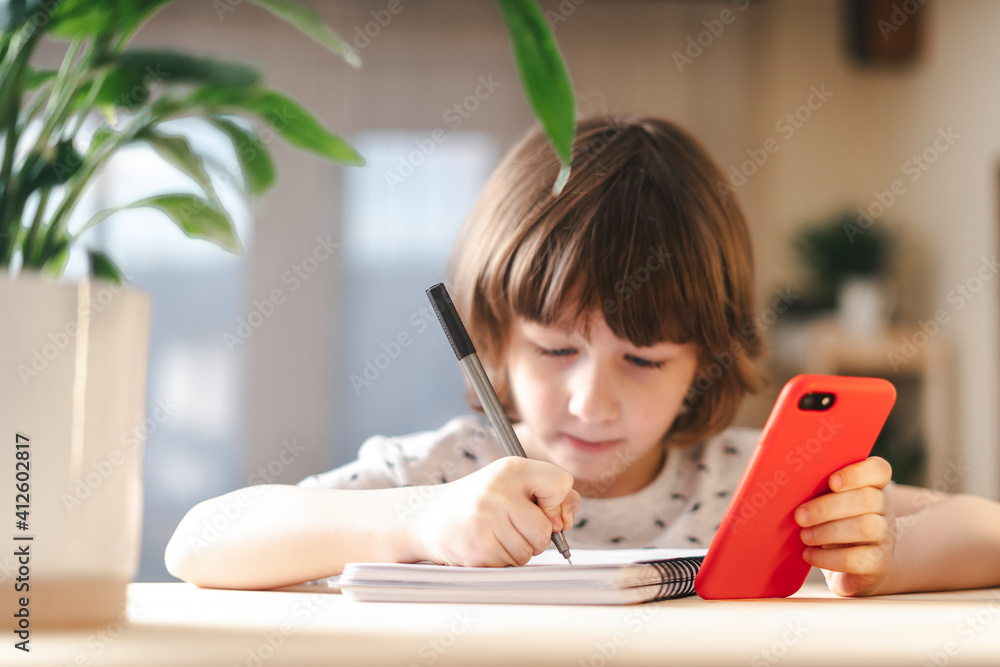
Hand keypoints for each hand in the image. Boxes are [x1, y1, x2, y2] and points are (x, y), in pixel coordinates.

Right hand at [409, 457, 580, 566]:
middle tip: (512, 525)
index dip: (558, 502)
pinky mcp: (479, 546)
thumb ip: (550, 495)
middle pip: (546, 529)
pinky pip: (511, 564)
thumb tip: (566, 521)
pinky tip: (485, 543)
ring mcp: (488, 519)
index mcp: (512, 469)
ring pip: (530, 551)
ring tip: (495, 533)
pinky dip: (502, 559)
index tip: (541, 506)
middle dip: (536, 536)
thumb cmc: (481, 501)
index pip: (562, 484)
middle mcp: (499, 490)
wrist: (430, 517)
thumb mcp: (513, 484)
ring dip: (518, 550)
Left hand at [795, 456, 895, 595]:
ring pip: (865, 527)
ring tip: (804, 536)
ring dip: (827, 532)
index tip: (832, 482)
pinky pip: (857, 559)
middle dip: (827, 507)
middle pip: (866, 499)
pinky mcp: (879, 563)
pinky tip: (809, 554)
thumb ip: (817, 489)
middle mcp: (884, 508)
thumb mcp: (827, 502)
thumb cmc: (832, 523)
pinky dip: (828, 558)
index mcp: (872, 485)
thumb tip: (786, 485)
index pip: (878, 470)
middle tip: (800, 516)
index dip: (857, 473)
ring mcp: (886, 536)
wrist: (855, 566)